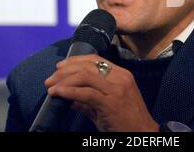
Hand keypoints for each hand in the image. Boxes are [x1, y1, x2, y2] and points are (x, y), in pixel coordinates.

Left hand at [44, 54, 159, 131]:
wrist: (143, 134)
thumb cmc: (127, 121)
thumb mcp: (108, 105)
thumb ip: (88, 100)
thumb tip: (67, 97)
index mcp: (121, 74)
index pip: (95, 59)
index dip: (75, 61)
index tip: (60, 67)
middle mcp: (120, 77)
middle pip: (87, 65)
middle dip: (65, 71)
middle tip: (50, 80)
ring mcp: (116, 89)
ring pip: (84, 76)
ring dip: (64, 81)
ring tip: (51, 88)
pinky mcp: (111, 103)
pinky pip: (86, 93)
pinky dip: (69, 91)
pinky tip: (58, 93)